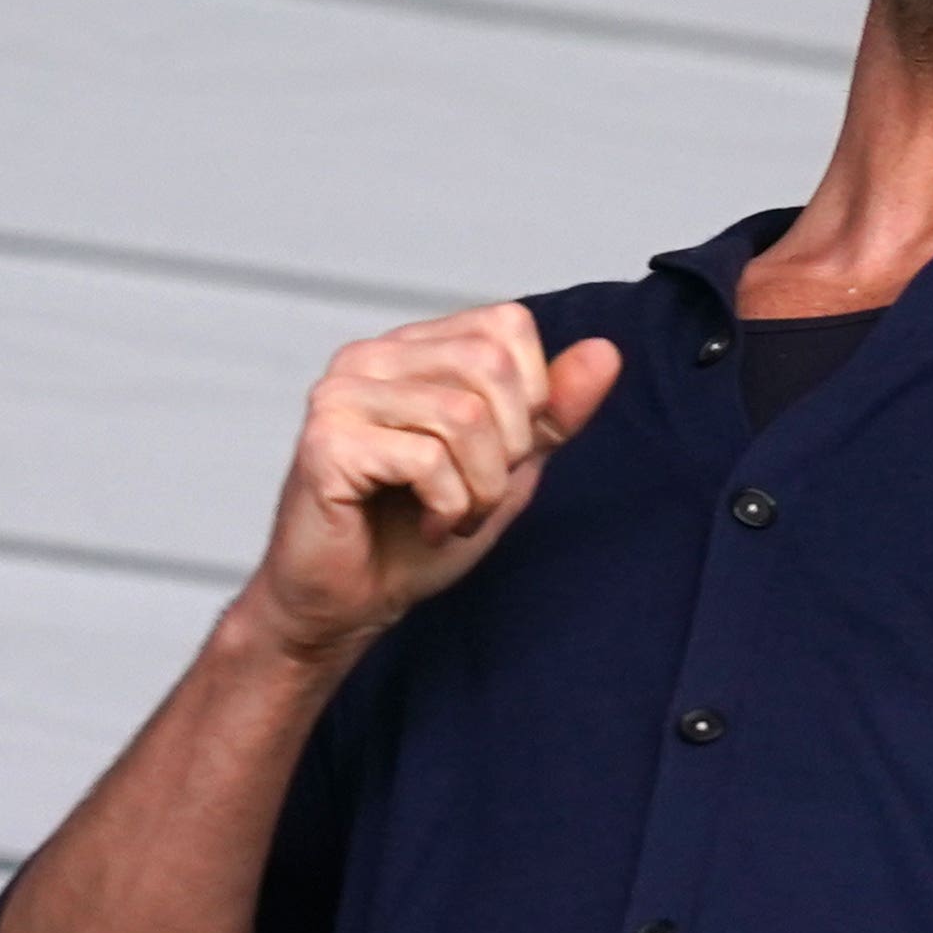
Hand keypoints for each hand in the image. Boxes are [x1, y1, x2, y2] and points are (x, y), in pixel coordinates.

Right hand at [233, 304, 622, 670]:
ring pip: (463, 414)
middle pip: (489, 363)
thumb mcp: (507, 470)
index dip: (532, 397)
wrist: (344, 607)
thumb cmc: (411, 537)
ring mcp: (341, 395)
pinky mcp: (327, 442)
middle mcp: (370, 357)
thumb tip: (605, 352)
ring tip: (454, 516)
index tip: (502, 455)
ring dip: (480, 488)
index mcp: (411, 349)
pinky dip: (447, 507)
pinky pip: (427, 458)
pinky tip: (426, 526)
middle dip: (509, 447)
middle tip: (479, 494)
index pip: (506, 325)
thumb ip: (554, 413)